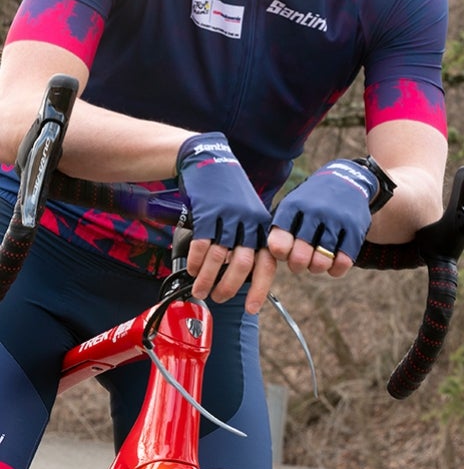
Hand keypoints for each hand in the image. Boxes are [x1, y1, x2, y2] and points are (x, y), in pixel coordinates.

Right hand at [176, 132, 272, 308]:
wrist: (208, 159)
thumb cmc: (227, 193)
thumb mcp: (246, 214)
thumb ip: (247, 241)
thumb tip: (240, 277)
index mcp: (262, 225)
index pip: (267, 262)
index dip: (260, 289)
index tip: (251, 309)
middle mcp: (249, 221)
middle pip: (242, 264)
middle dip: (228, 287)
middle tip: (217, 299)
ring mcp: (229, 215)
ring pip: (219, 257)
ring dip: (207, 279)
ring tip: (199, 290)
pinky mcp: (208, 211)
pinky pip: (201, 243)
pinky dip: (195, 260)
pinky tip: (191, 268)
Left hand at [268, 159, 378, 274]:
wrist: (346, 179)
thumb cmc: (310, 202)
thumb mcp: (291, 205)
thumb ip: (277, 230)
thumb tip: (268, 258)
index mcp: (293, 206)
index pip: (279, 242)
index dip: (281, 253)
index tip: (285, 251)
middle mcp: (314, 211)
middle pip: (300, 256)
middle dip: (297, 265)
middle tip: (299, 261)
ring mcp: (336, 220)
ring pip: (321, 261)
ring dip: (316, 267)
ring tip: (315, 261)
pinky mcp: (355, 229)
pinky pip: (343, 262)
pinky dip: (335, 269)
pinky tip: (332, 262)